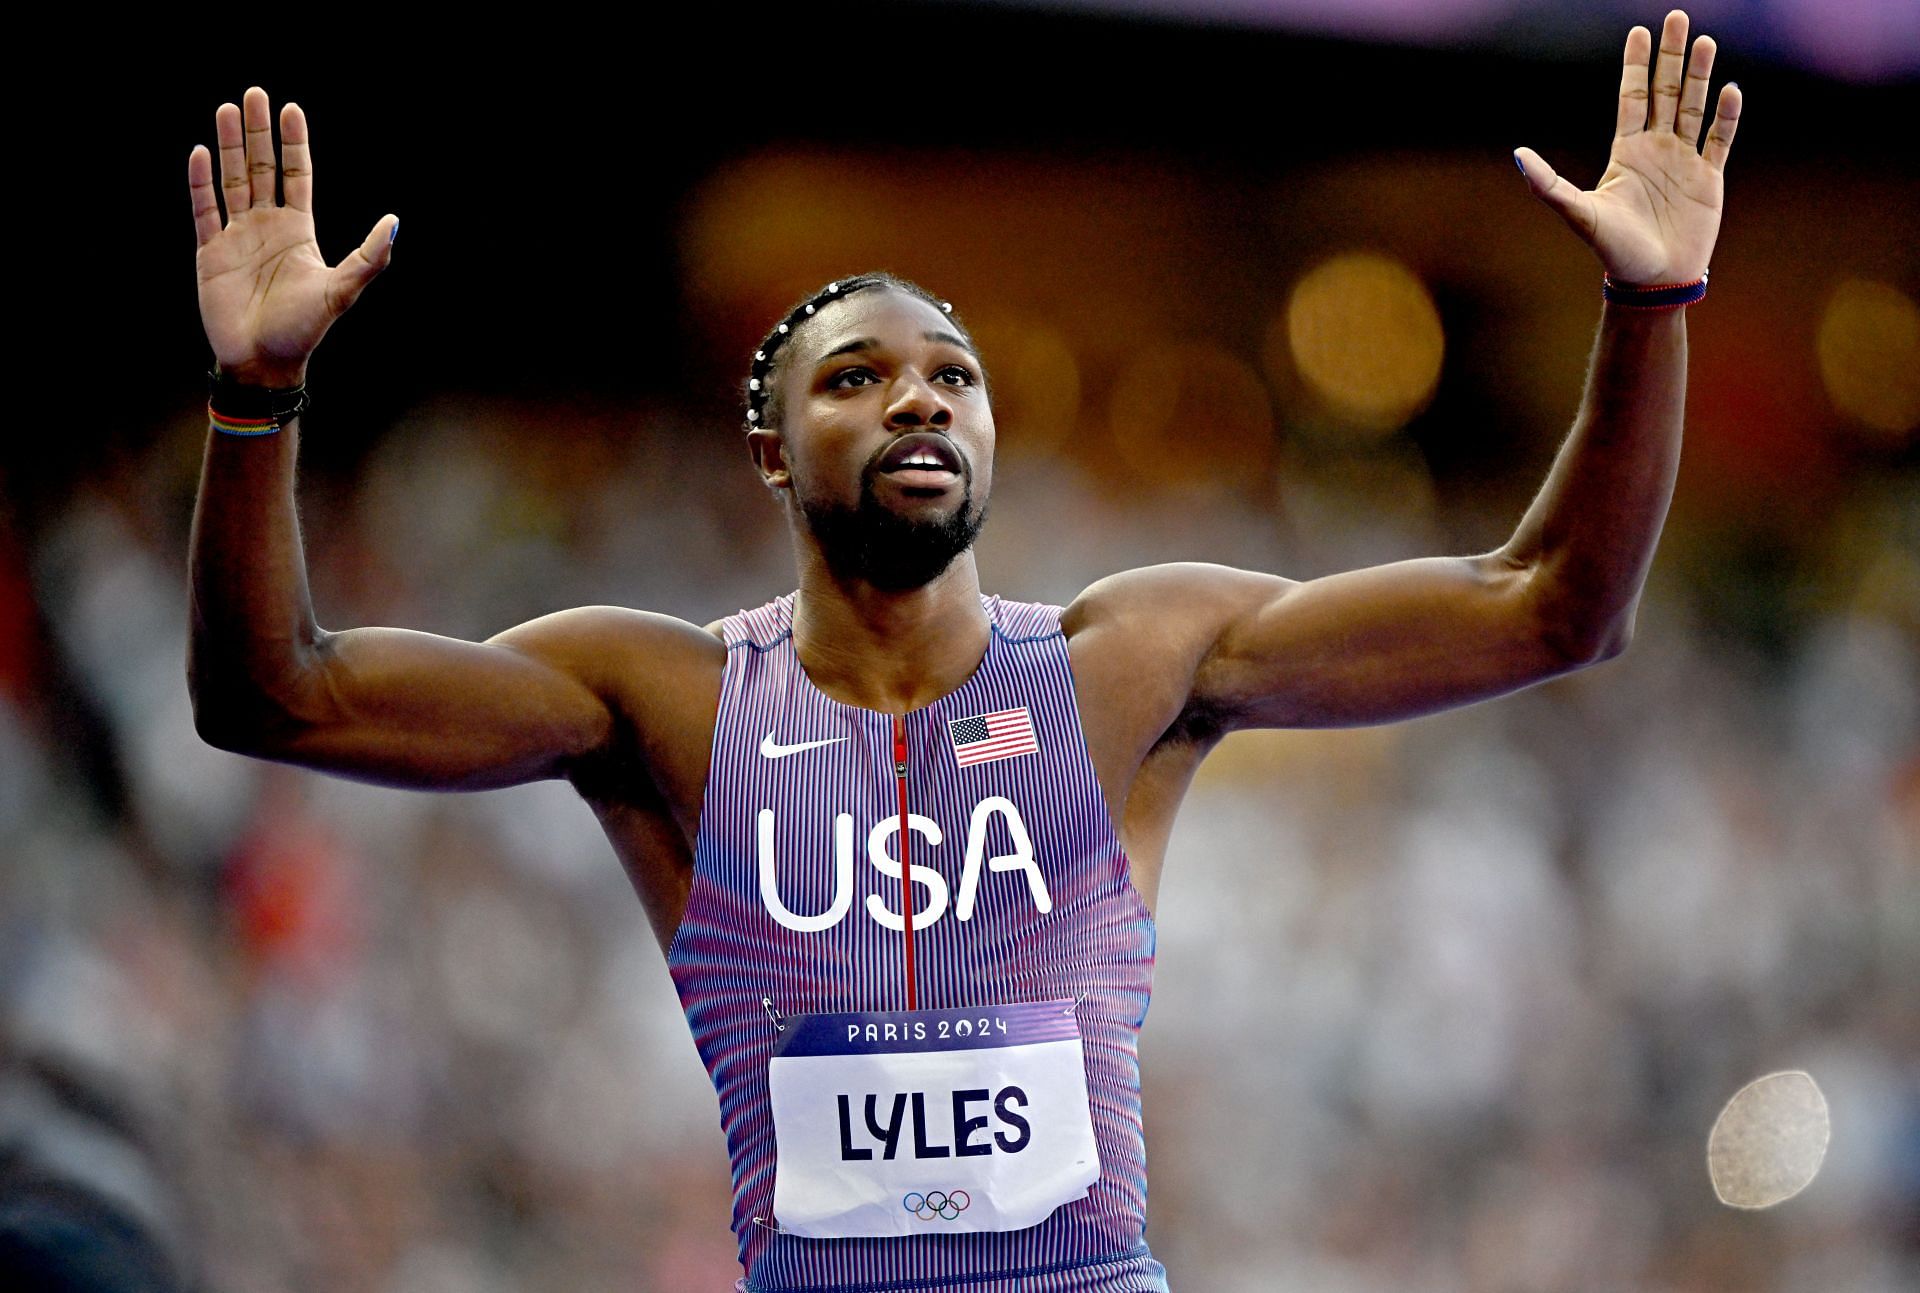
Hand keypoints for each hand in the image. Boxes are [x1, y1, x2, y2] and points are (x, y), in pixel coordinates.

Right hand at [189, 88, 395, 387]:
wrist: (263, 361)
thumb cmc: (303, 330)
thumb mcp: (342, 290)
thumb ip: (369, 257)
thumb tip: (395, 222)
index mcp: (298, 230)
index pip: (295, 175)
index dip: (293, 144)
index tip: (291, 109)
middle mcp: (266, 226)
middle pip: (261, 168)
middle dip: (258, 133)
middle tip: (255, 94)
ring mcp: (237, 237)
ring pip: (232, 180)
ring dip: (229, 146)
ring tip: (228, 109)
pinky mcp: (210, 252)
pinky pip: (204, 209)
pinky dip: (201, 182)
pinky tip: (202, 152)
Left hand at [1515, 10, 1741, 286]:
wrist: (1652, 279)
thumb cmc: (1613, 250)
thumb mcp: (1577, 213)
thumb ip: (1548, 183)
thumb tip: (1517, 154)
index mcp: (1626, 152)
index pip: (1632, 97)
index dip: (1636, 65)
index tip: (1640, 31)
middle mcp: (1656, 149)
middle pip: (1666, 91)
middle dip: (1672, 56)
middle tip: (1678, 18)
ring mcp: (1684, 161)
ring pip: (1694, 107)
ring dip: (1700, 75)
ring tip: (1705, 41)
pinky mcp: (1709, 178)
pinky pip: (1719, 138)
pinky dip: (1725, 115)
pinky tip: (1728, 89)